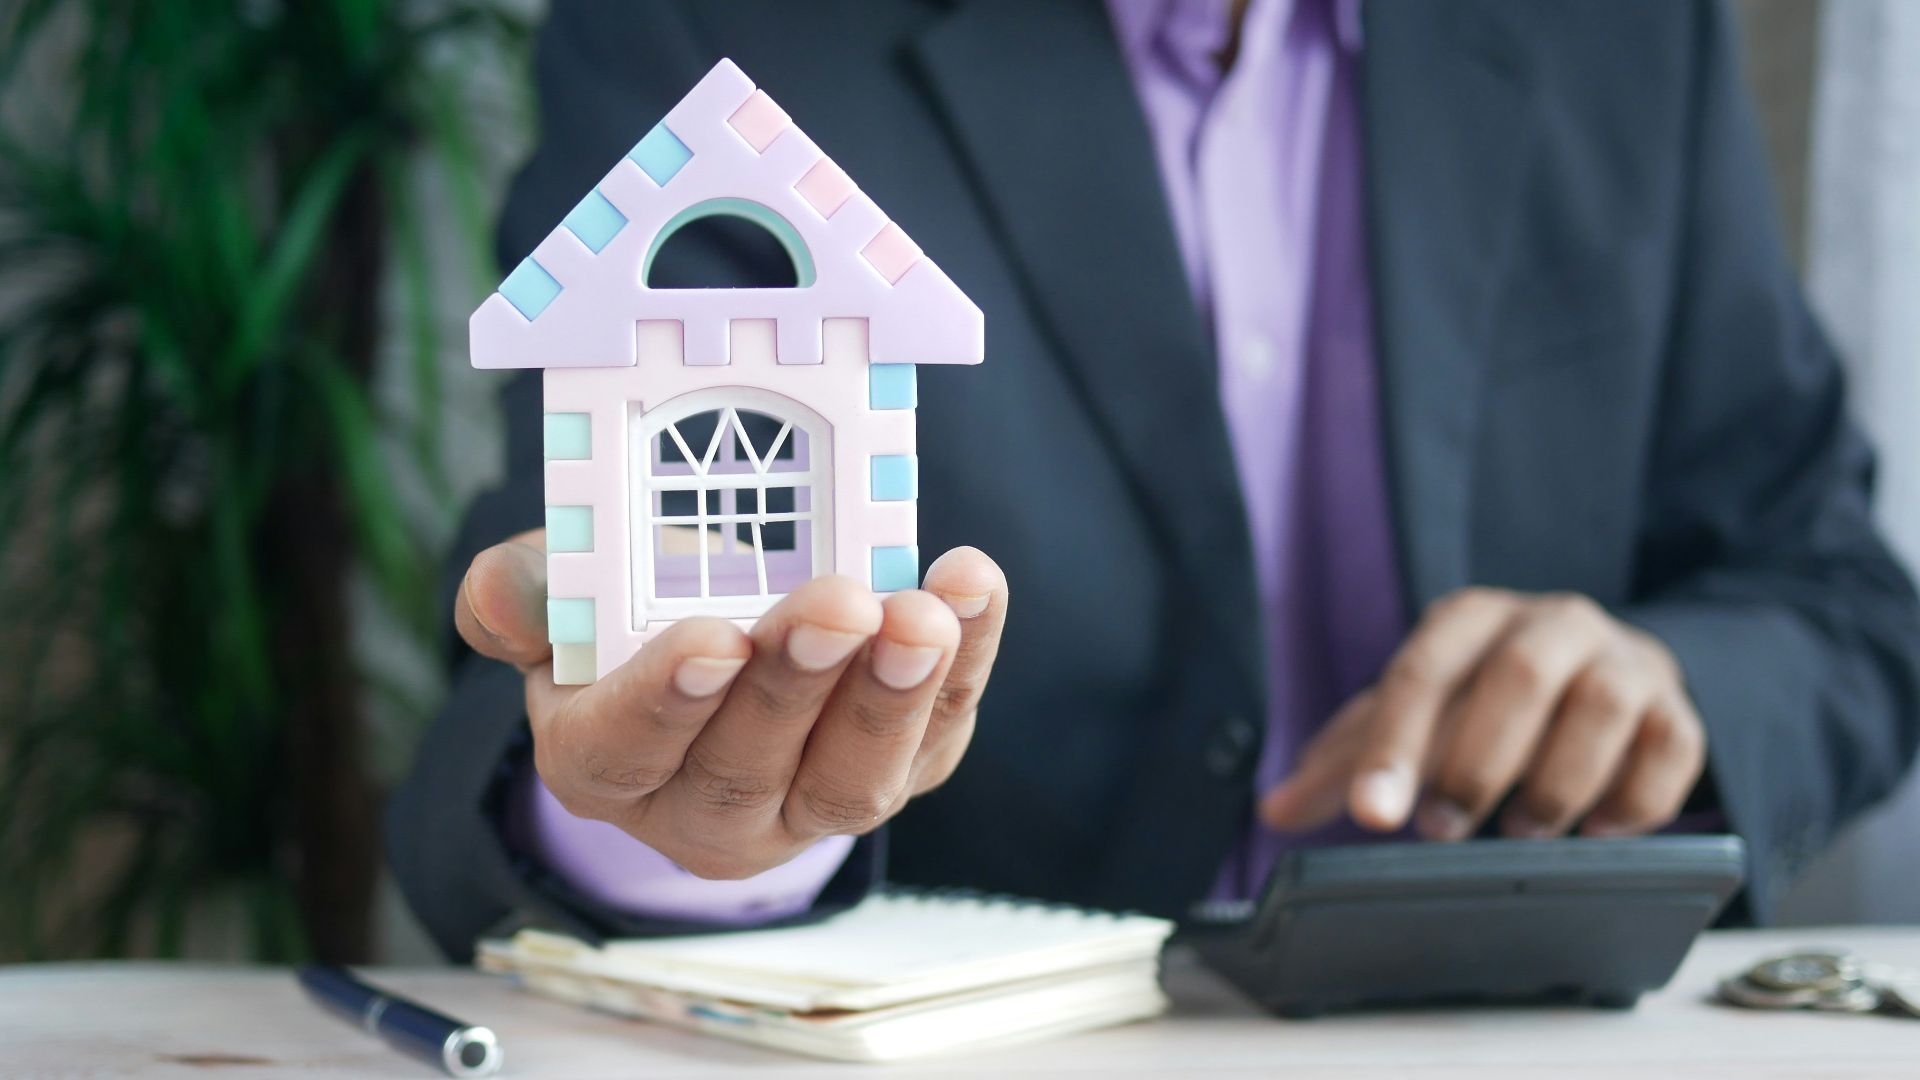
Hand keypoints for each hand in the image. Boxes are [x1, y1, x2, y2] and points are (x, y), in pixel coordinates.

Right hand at [456, 530, 1007, 878]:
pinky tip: (971, 588)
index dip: (669, 699)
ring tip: (922, 615)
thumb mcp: (562, 597)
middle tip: (839, 605)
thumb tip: (503, 589)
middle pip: (748, 768)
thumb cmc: (631, 615)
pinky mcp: (898, 772)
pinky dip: (965, 663)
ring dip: (895, 695)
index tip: (714, 639)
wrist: (719, 639)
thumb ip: (525, 593)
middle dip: (798, 686)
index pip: (626, 749)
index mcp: (604, 763)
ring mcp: (809, 804)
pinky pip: (937, 734)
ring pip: (851, 779)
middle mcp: (705, 808)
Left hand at [1260, 588, 1705, 841]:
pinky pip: (1670, 748)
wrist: (1605, 673)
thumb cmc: (1489, 700)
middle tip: (1443, 832)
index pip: (1422, 674)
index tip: (1373, 815)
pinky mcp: (1677, 709)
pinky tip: (1597, 832)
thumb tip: (1275, 809)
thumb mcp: (1416, 717)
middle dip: (1476, 763)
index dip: (1394, 747)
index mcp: (1470, 619)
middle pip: (1517, 677)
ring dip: (1557, 781)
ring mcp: (1623, 661)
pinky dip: (1633, 800)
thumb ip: (1348, 761)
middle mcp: (1551, 623)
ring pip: (1601, 706)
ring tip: (1524, 832)